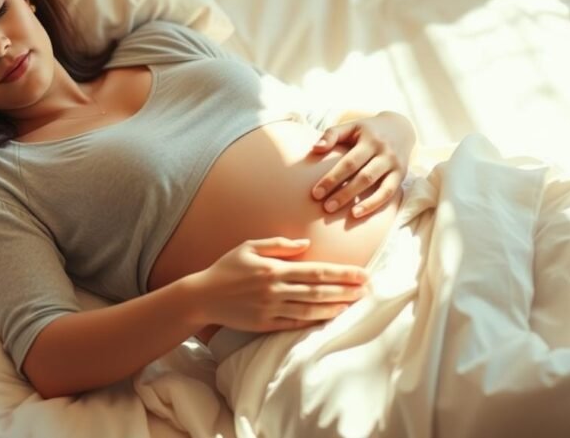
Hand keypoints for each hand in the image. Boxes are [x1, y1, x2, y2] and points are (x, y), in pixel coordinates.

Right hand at [187, 237, 368, 331]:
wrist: (203, 296)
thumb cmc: (227, 268)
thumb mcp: (249, 247)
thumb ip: (278, 244)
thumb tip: (306, 244)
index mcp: (274, 269)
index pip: (316, 271)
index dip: (342, 273)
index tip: (361, 273)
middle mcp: (275, 290)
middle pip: (318, 291)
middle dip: (346, 291)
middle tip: (366, 290)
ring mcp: (271, 309)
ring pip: (310, 309)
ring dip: (335, 307)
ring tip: (354, 304)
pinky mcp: (265, 324)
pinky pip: (295, 324)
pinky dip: (314, 321)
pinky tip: (329, 317)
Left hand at [310, 111, 414, 217]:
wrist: (400, 128)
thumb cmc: (367, 131)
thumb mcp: (351, 126)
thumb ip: (332, 134)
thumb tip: (315, 148)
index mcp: (369, 139)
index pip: (349, 162)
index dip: (332, 178)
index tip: (316, 193)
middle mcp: (384, 151)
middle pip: (363, 176)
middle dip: (343, 193)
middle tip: (326, 207)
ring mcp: (394, 164)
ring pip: (376, 185)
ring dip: (361, 202)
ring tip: (344, 214)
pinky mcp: (401, 175)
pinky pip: (388, 192)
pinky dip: (374, 204)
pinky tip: (358, 213)